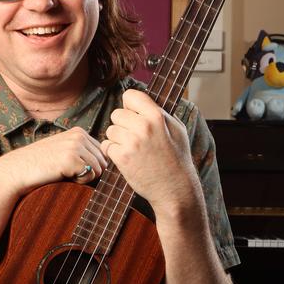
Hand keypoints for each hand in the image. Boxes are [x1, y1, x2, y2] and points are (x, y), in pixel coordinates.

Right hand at [0, 126, 107, 193]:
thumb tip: (109, 166)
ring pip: (99, 169)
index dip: (92, 166)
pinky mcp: (71, 159)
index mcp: (79, 132)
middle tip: (69, 173)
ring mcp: (75, 145)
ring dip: (85, 178)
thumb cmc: (42, 165)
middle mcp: (79, 135)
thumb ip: (84, 153)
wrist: (18, 170)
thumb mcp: (65, 152)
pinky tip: (63, 176)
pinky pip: (91, 176)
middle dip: (90, 173)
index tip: (73, 168)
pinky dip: (80, 182)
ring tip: (65, 174)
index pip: (103, 153)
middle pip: (104, 162)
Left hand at [102, 88, 200, 213]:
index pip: (130, 96)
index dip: (130, 106)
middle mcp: (143, 126)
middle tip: (135, 138)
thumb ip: (160, 113)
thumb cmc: (177, 158)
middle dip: (123, 125)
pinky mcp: (122, 158)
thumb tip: (144, 101)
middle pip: (116, 114)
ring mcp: (131, 142)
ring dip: (117, 139)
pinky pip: (106, 146)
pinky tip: (126, 158)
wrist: (174, 188)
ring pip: (110, 131)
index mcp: (156, 116)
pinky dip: (112, 152)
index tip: (134, 115)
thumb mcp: (177, 129)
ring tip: (133, 150)